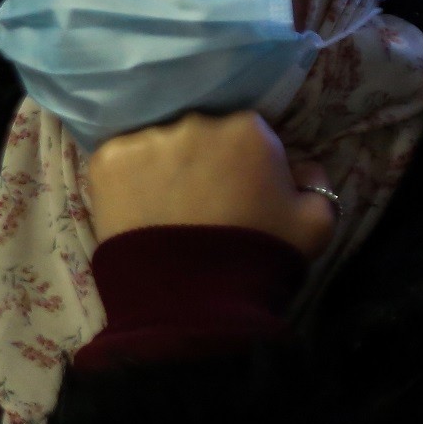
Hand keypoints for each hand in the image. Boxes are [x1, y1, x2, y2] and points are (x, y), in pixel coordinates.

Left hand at [85, 110, 335, 258]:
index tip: (236, 186)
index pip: (243, 131)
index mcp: (248, 129)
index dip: (239, 159)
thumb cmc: (260, 256)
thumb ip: (315, 181)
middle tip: (198, 198)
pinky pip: (118, 159)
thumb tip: (299, 166)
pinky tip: (136, 206)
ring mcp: (147, 139)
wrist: (194, 301)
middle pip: (197, 131)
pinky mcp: (107, 160)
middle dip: (199, 157)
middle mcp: (195, 122)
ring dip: (160, 166)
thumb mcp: (315, 221)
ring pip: (156, 144)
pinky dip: (125, 179)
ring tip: (163, 205)